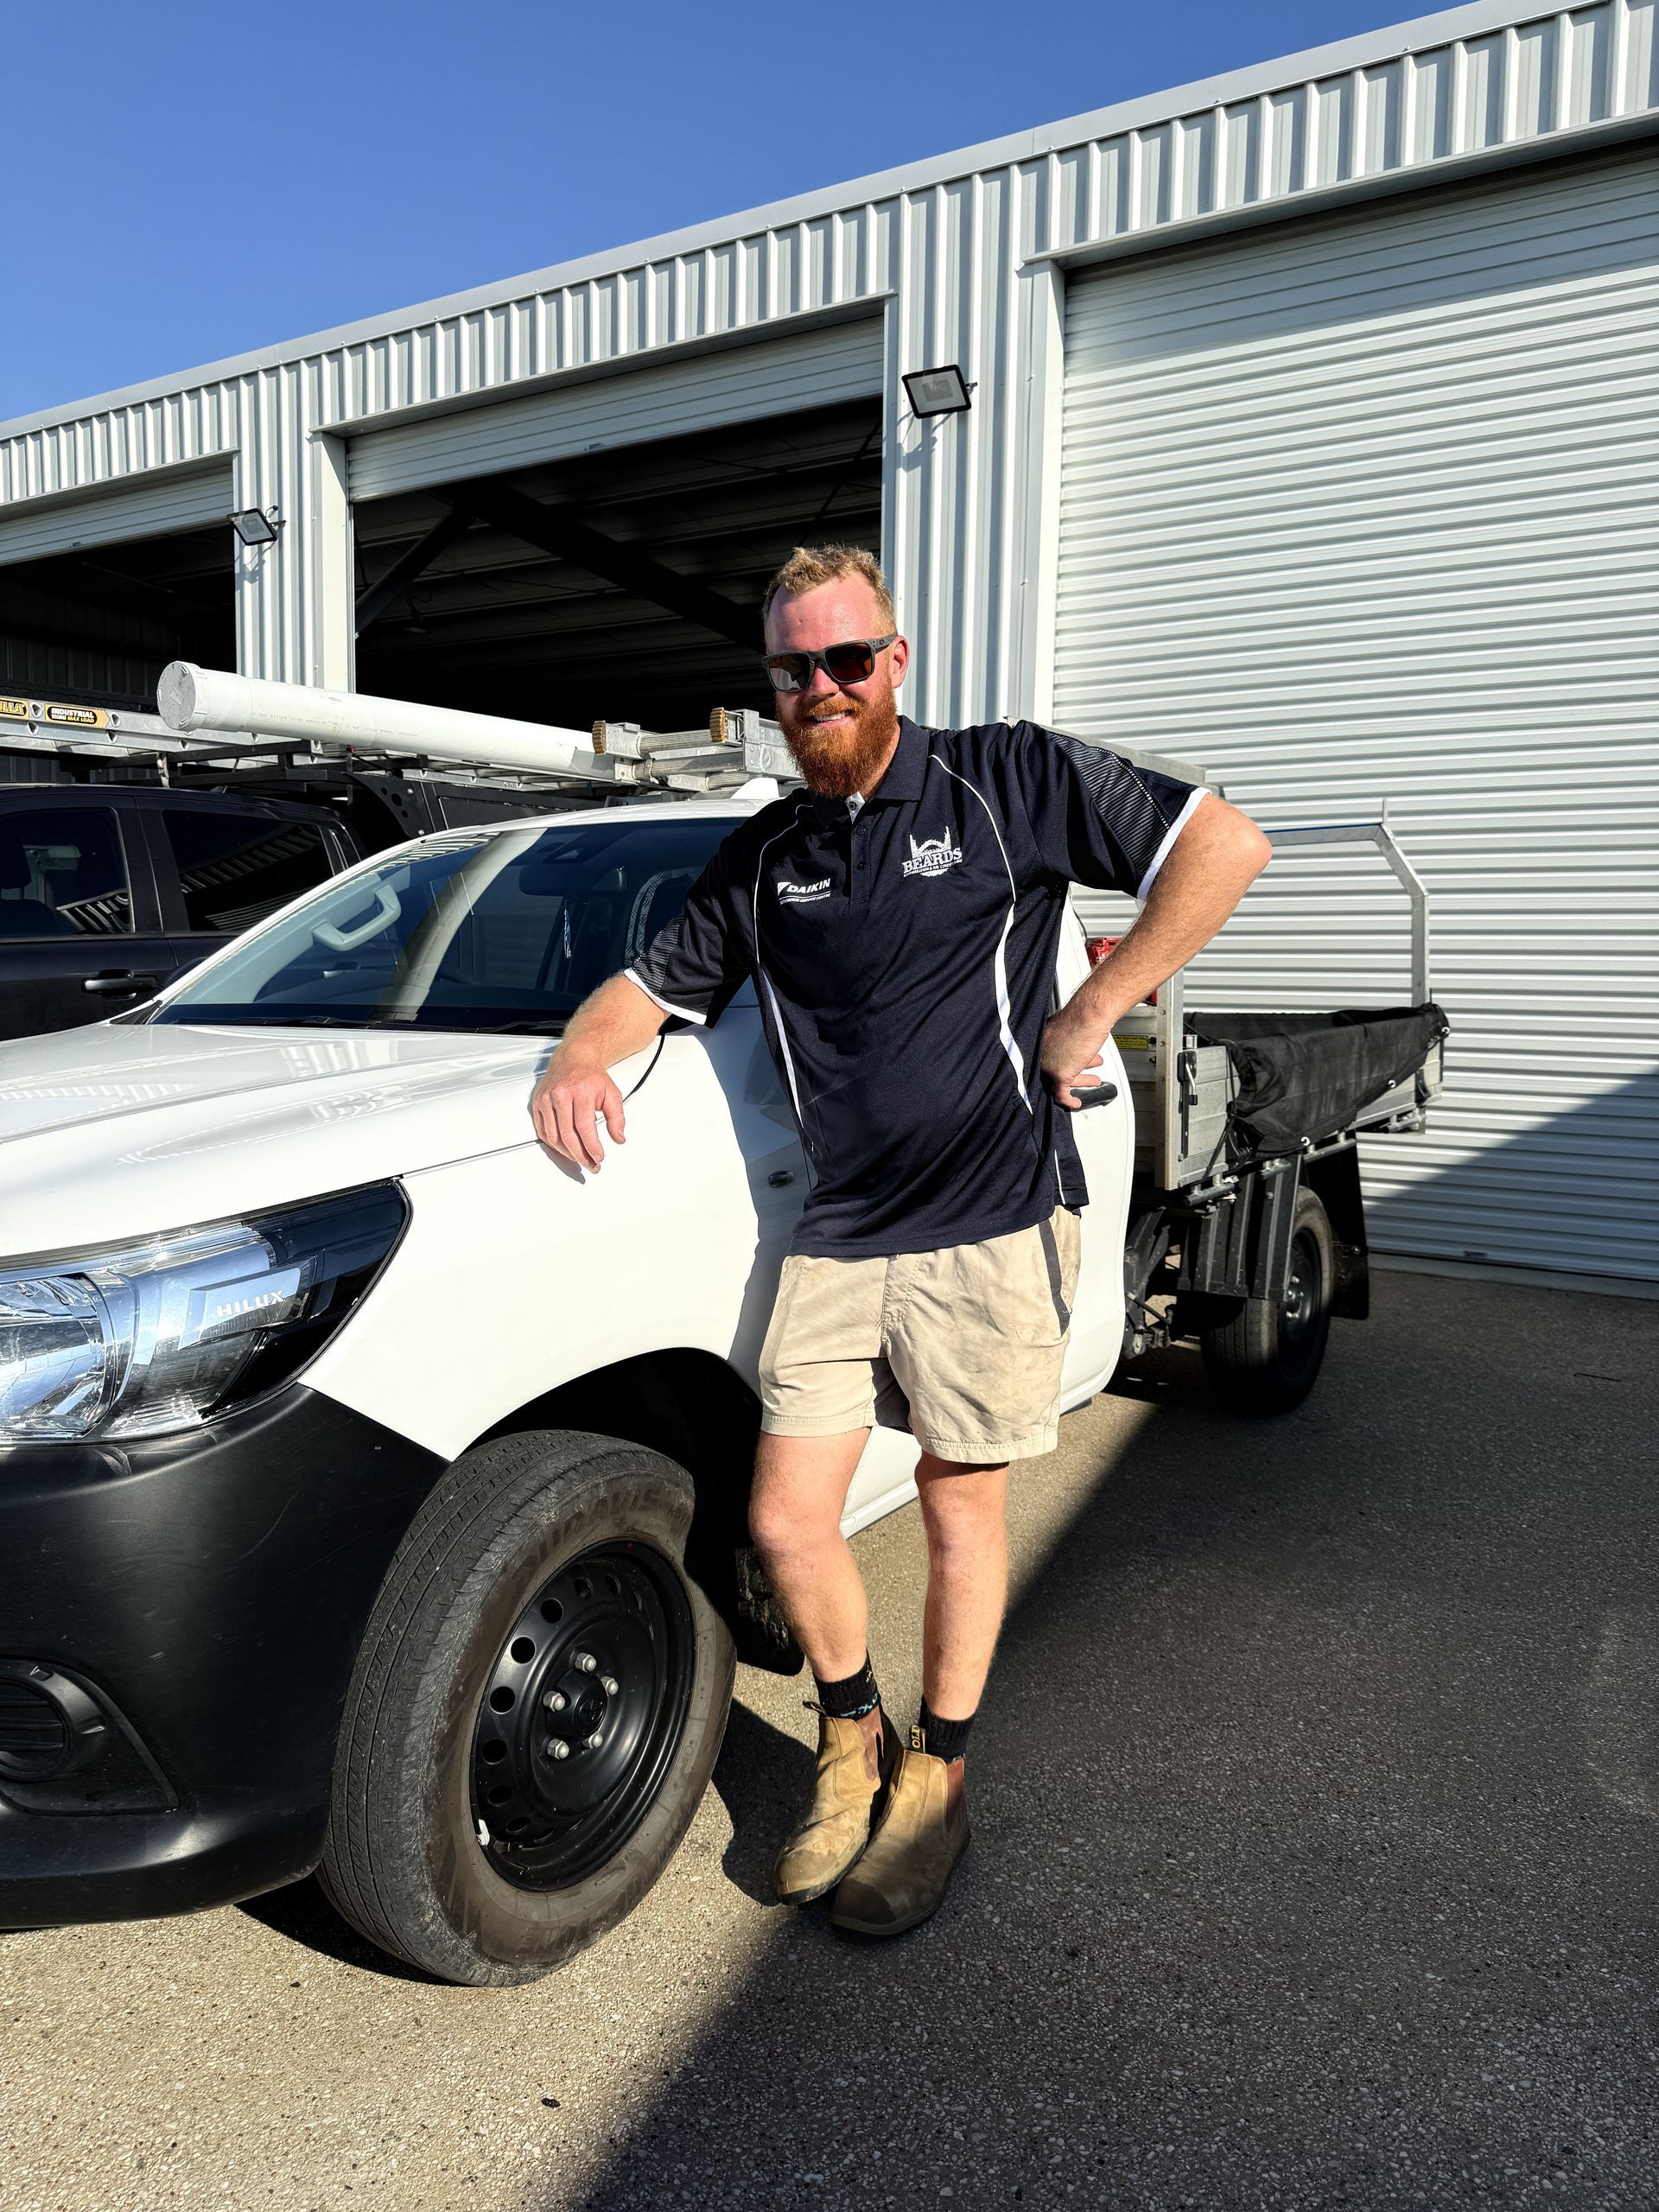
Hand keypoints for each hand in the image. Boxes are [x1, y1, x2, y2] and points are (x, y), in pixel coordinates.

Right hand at [530, 1055, 625, 1170]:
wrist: (574, 1059)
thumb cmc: (591, 1076)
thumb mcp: (612, 1093)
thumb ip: (617, 1117)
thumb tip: (618, 1138)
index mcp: (580, 1091)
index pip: (584, 1127)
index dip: (591, 1147)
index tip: (598, 1157)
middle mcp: (560, 1095)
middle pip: (568, 1135)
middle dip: (580, 1155)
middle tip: (591, 1164)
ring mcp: (546, 1099)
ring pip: (553, 1136)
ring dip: (567, 1153)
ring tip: (580, 1159)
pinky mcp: (537, 1103)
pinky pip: (543, 1131)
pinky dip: (553, 1144)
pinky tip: (564, 1149)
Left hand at [1041, 1006, 1109, 1110]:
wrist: (1088, 1016)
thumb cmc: (1081, 1015)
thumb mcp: (1070, 1025)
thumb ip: (1067, 1036)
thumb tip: (1077, 1041)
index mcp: (1042, 1039)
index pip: (1048, 1057)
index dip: (1063, 1060)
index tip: (1072, 1064)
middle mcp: (1041, 1052)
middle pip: (1055, 1067)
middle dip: (1076, 1069)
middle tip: (1083, 1072)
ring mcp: (1048, 1064)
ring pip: (1060, 1080)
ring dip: (1081, 1080)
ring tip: (1091, 1080)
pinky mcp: (1058, 1074)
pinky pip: (1062, 1094)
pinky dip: (1070, 1100)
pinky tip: (1075, 1102)